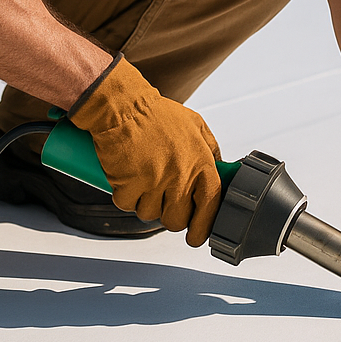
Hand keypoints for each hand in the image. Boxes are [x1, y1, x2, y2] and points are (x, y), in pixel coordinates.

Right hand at [67, 55, 222, 246]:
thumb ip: (210, 150)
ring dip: (145, 203)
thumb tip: (218, 171)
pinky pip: (127, 205)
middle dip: (169, 215)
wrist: (123, 105)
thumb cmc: (157, 114)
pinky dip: (124, 196)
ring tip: (143, 180)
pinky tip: (127, 177)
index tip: (196, 236)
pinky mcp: (128, 184)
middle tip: (162, 200)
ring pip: (150, 215)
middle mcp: (180, 175)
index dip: (203, 226)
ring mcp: (154, 181)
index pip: (210, 206)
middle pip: (177, 220)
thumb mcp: (196, 125)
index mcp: (201, 162)